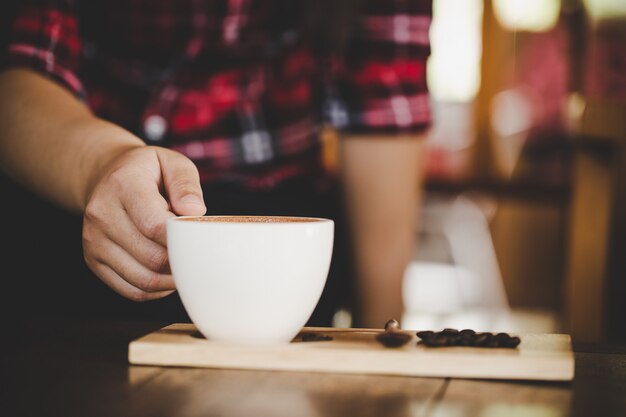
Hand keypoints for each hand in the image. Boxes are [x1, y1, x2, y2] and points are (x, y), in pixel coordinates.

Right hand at [82, 146, 205, 300]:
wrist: (105, 175)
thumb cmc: (147, 171)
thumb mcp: (172, 162)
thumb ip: (186, 184)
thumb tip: (194, 212)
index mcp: (122, 185)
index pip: (155, 225)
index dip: (183, 240)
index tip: (201, 239)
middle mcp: (102, 214)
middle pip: (151, 257)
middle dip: (182, 261)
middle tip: (199, 254)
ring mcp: (94, 241)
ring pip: (142, 280)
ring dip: (171, 280)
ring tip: (187, 265)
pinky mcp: (93, 261)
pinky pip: (131, 290)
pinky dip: (156, 290)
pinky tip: (168, 276)